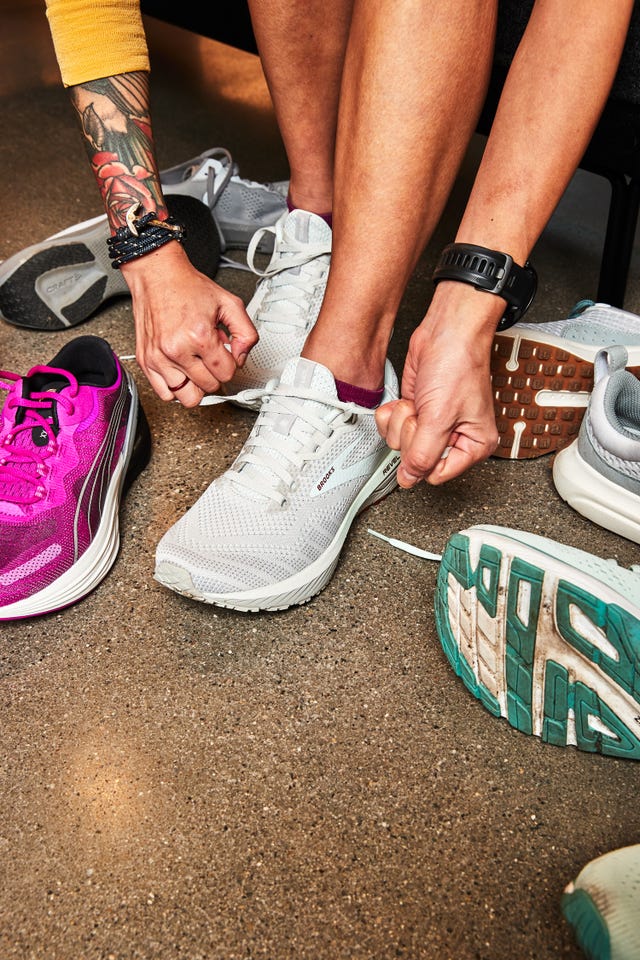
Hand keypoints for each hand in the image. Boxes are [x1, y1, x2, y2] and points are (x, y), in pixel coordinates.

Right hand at [122, 241, 257, 405]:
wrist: (157, 275)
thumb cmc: (187, 287)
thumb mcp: (229, 303)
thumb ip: (246, 333)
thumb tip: (241, 358)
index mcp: (199, 336)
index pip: (227, 373)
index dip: (231, 364)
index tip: (225, 354)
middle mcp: (176, 350)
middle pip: (209, 387)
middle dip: (215, 373)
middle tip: (210, 356)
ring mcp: (158, 358)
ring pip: (188, 397)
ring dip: (196, 385)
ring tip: (196, 366)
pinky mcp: (146, 361)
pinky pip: (165, 394)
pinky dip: (175, 388)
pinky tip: (181, 372)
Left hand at [376, 282, 501, 484]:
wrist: (446, 331)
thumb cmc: (458, 364)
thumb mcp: (439, 417)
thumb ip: (423, 454)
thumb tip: (409, 480)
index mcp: (473, 445)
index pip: (436, 474)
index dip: (423, 456)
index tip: (427, 433)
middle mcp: (453, 438)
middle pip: (415, 459)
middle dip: (412, 432)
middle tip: (426, 412)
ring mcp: (432, 425)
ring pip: (400, 443)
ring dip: (402, 420)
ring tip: (420, 401)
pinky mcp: (415, 411)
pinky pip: (391, 427)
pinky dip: (392, 413)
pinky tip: (407, 399)